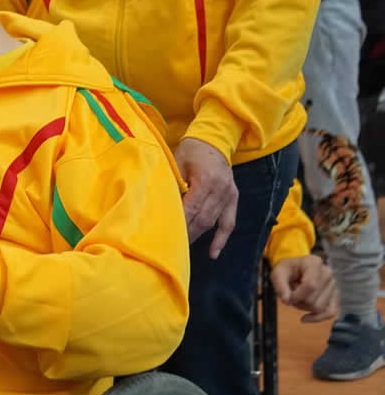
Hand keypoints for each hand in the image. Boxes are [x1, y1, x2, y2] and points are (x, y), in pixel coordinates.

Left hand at [176, 137, 237, 257]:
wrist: (213, 140)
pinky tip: (213, 253)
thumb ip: (173, 183)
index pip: (191, 207)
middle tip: (171, 246)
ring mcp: (229, 194)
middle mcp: (221, 189)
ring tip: (183, 249)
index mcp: (206, 179)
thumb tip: (162, 206)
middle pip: (202, 218)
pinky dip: (221, 239)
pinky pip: (229, 223)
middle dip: (187, 233)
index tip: (166, 233)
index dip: (180, 221)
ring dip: (198, 236)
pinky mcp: (233, 198)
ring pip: (213, 223)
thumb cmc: (191, 151)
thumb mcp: (176, 162)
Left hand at [271, 255, 337, 322]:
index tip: (287, 297)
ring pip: (320, 308)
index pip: (311, 285)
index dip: (297, 296)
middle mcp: (327, 273)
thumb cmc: (287, 270)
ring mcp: (333, 285)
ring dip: (305, 308)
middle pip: (315, 299)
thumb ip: (280, 285)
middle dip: (299, 302)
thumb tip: (287, 300)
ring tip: (297, 298)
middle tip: (290, 296)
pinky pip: (331, 312)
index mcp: (314, 263)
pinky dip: (317, 318)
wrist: (295, 269)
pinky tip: (305, 318)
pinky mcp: (335, 296)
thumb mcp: (278, 272)